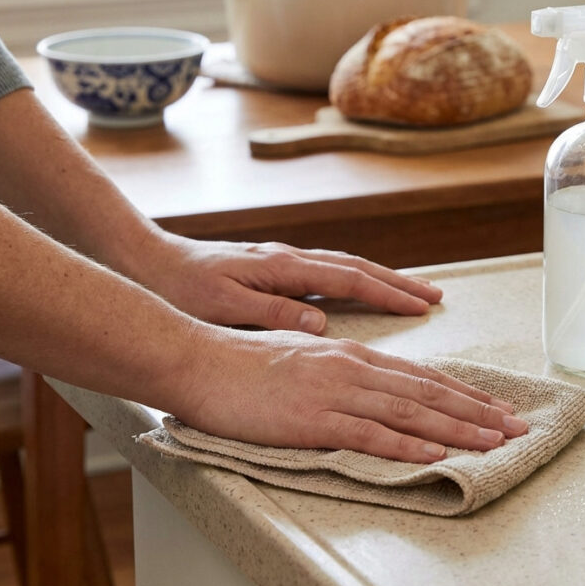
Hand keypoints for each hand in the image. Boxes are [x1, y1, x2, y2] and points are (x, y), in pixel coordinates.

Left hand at [138, 235, 441, 331]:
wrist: (149, 261)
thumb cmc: (182, 289)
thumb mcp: (223, 307)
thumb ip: (273, 314)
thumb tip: (322, 325)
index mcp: (283, 268)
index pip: (349, 279)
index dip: (389, 293)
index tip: (422, 306)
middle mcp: (291, 260)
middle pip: (358, 268)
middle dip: (399, 283)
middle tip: (435, 297)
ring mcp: (286, 263)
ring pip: (346, 268)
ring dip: (383, 280)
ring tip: (413, 293)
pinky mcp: (277, 270)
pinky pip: (330, 274)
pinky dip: (358, 281)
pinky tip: (365, 292)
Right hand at [178, 329, 528, 461]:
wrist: (199, 361)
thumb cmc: (244, 363)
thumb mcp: (302, 359)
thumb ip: (339, 372)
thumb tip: (369, 386)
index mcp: (351, 356)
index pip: (421, 376)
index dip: (463, 393)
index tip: (495, 407)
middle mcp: (352, 369)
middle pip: (428, 392)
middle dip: (477, 411)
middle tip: (516, 426)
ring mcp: (334, 393)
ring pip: (410, 412)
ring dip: (458, 428)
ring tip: (495, 441)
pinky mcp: (313, 420)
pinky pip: (369, 434)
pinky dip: (408, 445)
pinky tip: (436, 454)